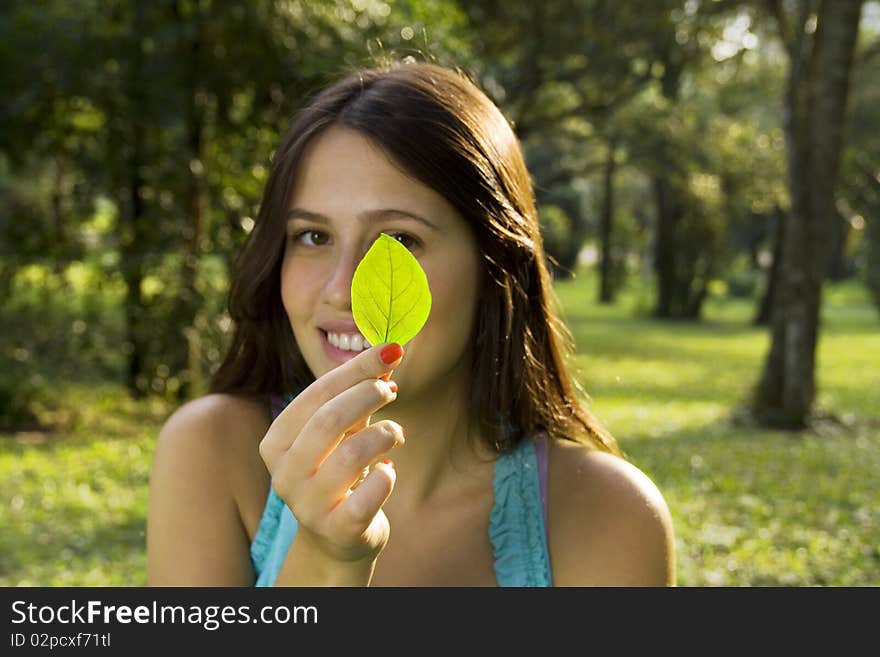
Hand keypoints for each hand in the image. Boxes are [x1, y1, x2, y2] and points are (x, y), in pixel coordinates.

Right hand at [259, 343, 404, 566]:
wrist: (337, 538)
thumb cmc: (338, 470)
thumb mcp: (341, 431)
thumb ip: (358, 393)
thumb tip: (388, 353)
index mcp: (276, 442)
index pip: (316, 394)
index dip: (356, 370)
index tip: (390, 351)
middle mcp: (284, 474)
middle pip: (329, 420)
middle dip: (367, 396)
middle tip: (391, 390)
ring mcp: (307, 505)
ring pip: (352, 454)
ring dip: (384, 434)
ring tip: (395, 434)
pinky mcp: (337, 529)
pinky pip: (368, 496)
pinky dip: (386, 476)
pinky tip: (388, 471)